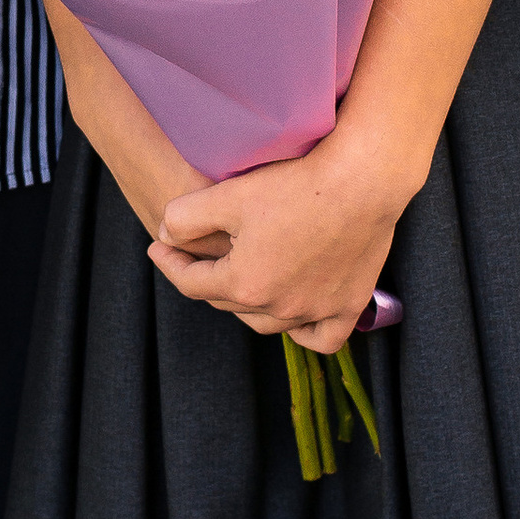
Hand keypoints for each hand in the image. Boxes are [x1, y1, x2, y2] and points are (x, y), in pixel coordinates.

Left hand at [151, 133, 412, 352]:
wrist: (362, 181)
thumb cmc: (295, 184)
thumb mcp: (226, 194)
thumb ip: (184, 218)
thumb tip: (165, 234)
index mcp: (244, 284)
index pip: (192, 283)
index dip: (169, 264)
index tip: (157, 248)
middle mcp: (279, 307)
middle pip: (228, 302)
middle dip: (206, 281)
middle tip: (196, 259)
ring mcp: (316, 310)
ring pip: (269, 322)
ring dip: (249, 305)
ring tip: (241, 282)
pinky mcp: (350, 304)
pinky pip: (321, 337)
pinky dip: (304, 332)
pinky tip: (294, 316)